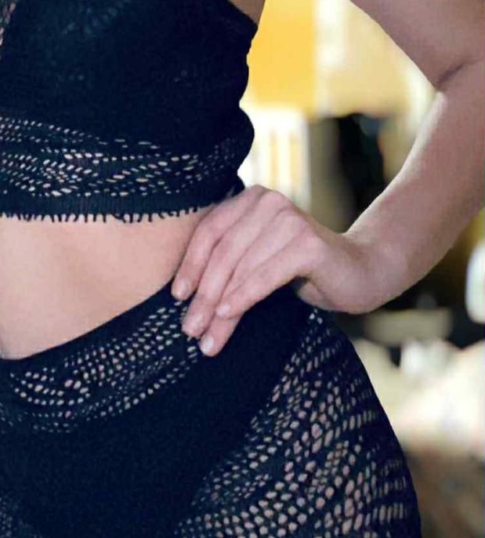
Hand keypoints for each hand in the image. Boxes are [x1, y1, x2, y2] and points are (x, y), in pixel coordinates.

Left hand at [170, 184, 380, 356]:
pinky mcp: (308, 243)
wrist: (360, 271)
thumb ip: (229, 265)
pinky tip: (228, 314)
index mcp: (251, 199)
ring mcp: (289, 219)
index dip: (189, 263)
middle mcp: (268, 202)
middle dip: (203, 293)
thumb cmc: (302, 270)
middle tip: (190, 329)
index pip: (210, 230)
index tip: (176, 296)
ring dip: (220, 306)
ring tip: (207, 338)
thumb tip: (183, 299)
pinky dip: (243, 296)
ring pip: (241, 267)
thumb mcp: (258, 262)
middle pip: (223, 251)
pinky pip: (265, 275)